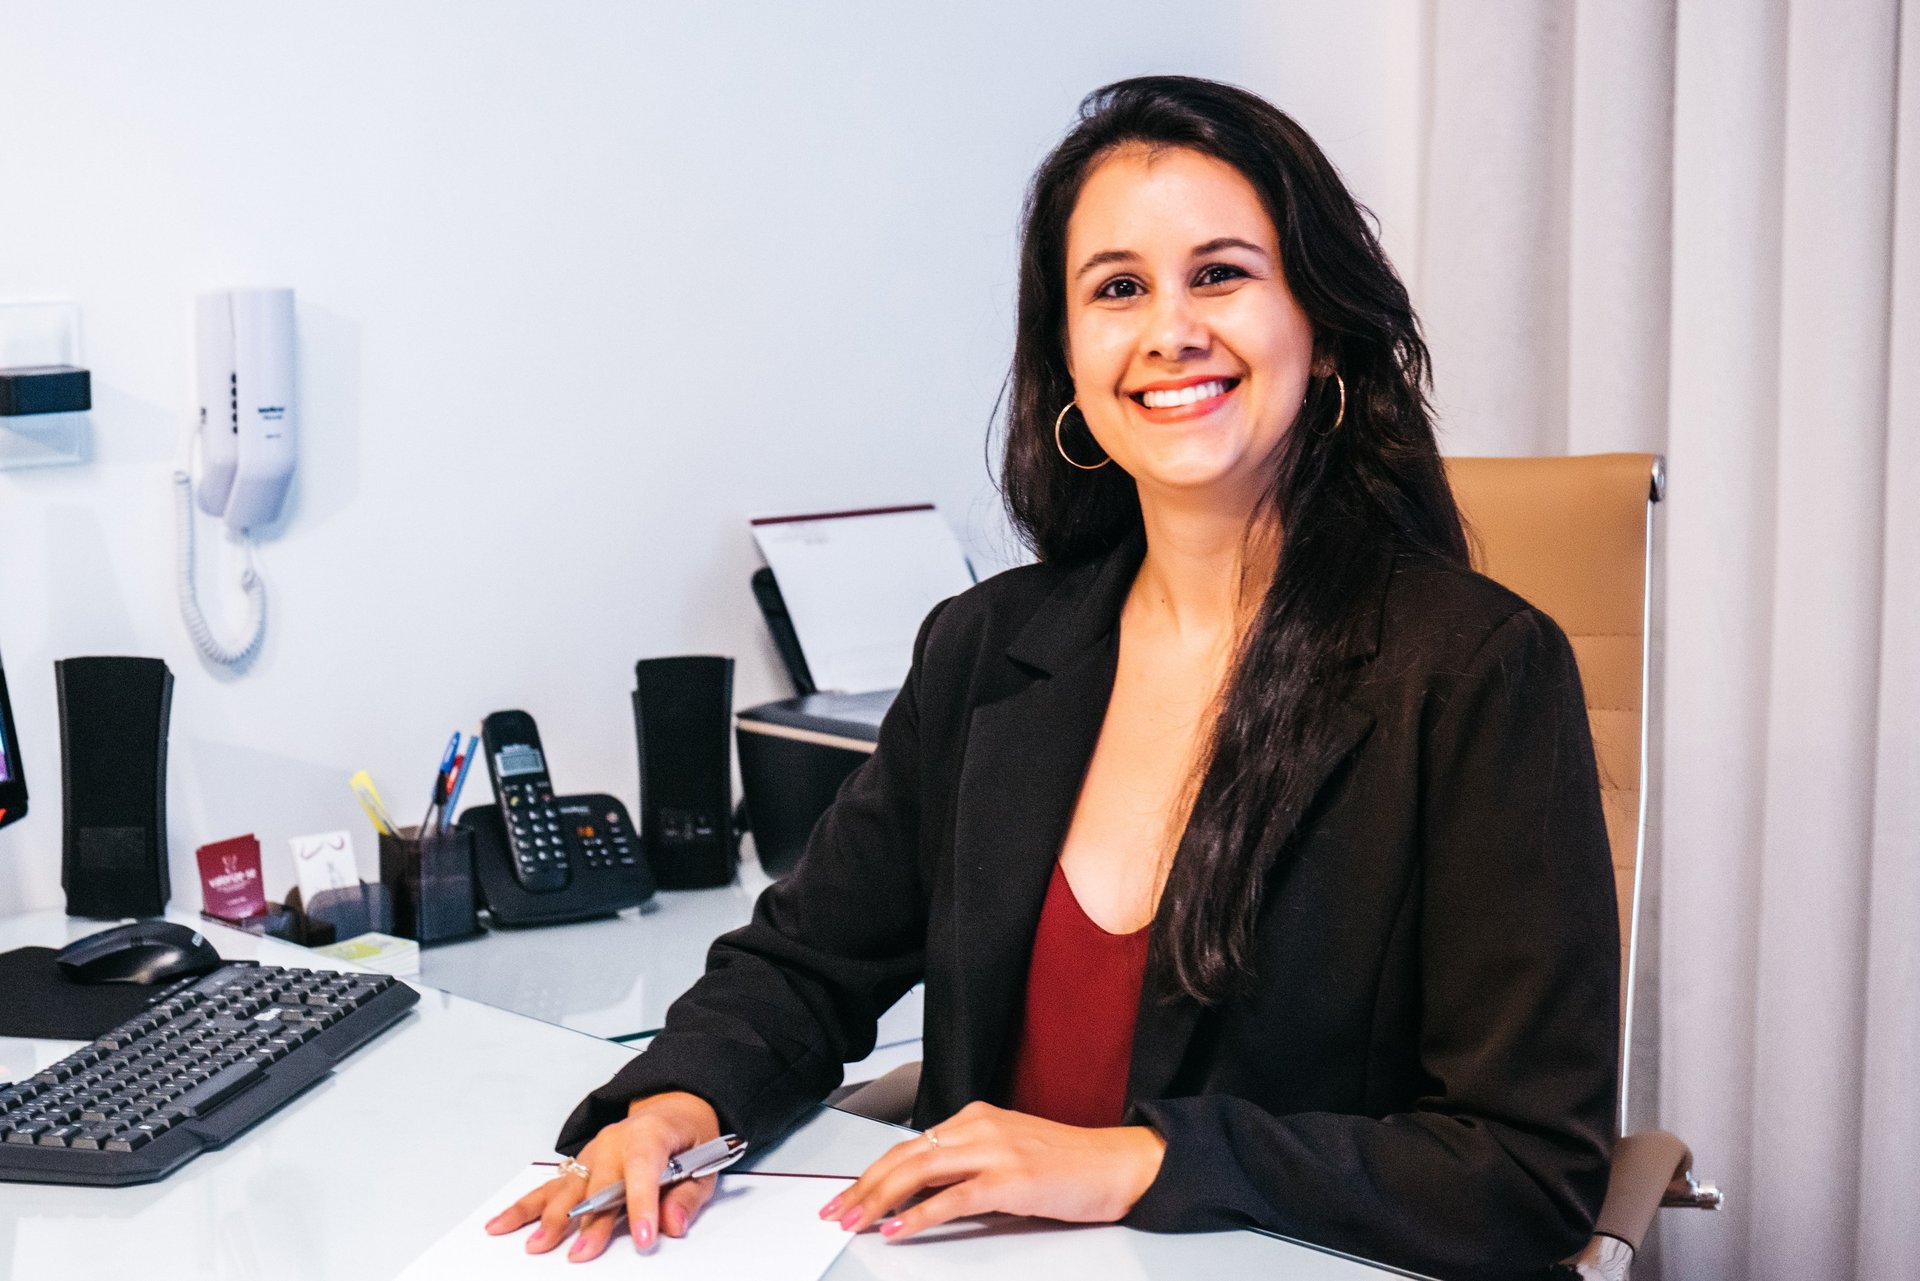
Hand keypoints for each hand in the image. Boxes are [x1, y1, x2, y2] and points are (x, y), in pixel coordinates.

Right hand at [485, 1091, 721, 1261]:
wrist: (672, 1110)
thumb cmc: (686, 1137)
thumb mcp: (704, 1162)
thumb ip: (687, 1197)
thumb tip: (673, 1225)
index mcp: (650, 1134)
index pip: (644, 1170)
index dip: (642, 1205)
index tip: (643, 1237)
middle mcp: (615, 1141)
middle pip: (599, 1186)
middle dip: (591, 1223)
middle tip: (581, 1256)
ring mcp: (594, 1153)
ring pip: (567, 1188)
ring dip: (550, 1219)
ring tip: (535, 1245)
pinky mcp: (581, 1165)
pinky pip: (551, 1187)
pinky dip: (526, 1207)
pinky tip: (502, 1223)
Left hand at [818, 1101, 1165, 1241]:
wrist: (1115, 1165)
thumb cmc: (1065, 1165)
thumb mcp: (1006, 1153)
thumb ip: (965, 1165)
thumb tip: (917, 1193)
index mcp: (975, 1117)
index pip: (909, 1144)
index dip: (872, 1171)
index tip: (847, 1194)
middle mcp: (979, 1127)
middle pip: (905, 1155)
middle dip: (863, 1185)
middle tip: (835, 1210)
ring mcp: (995, 1151)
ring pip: (920, 1171)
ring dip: (879, 1198)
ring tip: (854, 1220)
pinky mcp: (1010, 1181)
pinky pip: (952, 1199)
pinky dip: (918, 1214)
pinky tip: (896, 1228)